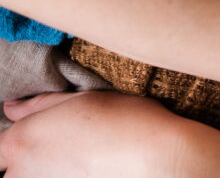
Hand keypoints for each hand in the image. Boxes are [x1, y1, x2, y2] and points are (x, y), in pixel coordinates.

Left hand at [0, 92, 190, 176]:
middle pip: (11, 171)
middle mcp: (23, 172)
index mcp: (21, 140)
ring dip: (46, 171)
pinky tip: (89, 169)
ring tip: (78, 161)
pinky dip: (67, 177)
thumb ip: (40, 105)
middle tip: (63, 150)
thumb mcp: (84, 99)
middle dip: (24, 163)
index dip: (13, 144)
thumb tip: (12, 108)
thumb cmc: (126, 122)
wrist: (156, 158)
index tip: (38, 139)